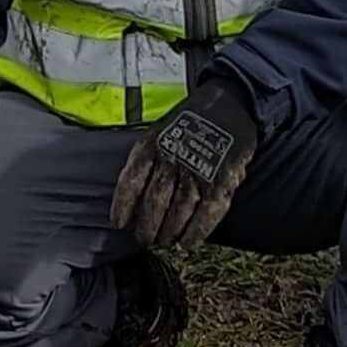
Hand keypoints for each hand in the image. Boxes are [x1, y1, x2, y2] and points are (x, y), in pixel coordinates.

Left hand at [106, 67, 260, 249]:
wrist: (228, 103)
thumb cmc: (189, 121)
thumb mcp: (158, 131)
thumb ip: (146, 158)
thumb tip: (131, 194)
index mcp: (151, 145)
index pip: (130, 181)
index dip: (123, 206)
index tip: (118, 224)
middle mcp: (172, 158)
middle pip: (154, 202)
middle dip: (147, 226)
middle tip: (144, 240)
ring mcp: (198, 170)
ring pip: (178, 212)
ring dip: (169, 233)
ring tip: (163, 243)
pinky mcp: (221, 179)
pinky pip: (207, 213)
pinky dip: (196, 232)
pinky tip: (188, 243)